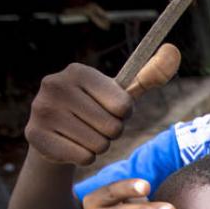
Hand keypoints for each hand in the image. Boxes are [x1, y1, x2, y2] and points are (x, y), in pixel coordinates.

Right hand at [24, 44, 179, 166]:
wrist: (56, 133)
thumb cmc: (96, 110)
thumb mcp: (121, 93)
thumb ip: (149, 76)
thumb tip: (174, 50)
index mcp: (78, 71)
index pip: (124, 106)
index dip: (123, 115)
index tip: (109, 109)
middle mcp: (55, 84)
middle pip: (112, 127)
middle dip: (111, 133)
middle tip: (95, 125)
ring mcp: (41, 109)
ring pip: (99, 145)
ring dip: (99, 146)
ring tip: (84, 135)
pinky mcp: (35, 135)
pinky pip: (83, 158)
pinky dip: (85, 157)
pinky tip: (72, 146)